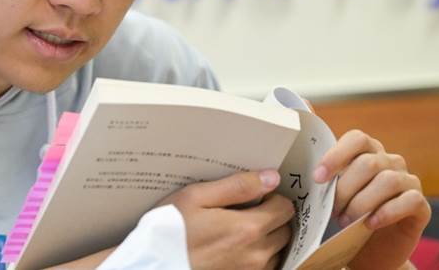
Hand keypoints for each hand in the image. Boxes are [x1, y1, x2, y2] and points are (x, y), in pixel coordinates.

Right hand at [159, 170, 293, 269]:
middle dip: (272, 216)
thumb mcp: (196, 196)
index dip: (271, 196)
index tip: (254, 194)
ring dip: (266, 237)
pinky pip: (264, 267)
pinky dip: (257, 255)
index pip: (285, 208)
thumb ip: (237, 186)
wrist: (153, 263)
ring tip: (238, 229)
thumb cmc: (170, 230)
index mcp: (248, 228)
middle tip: (246, 209)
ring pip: (276, 250)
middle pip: (285, 229)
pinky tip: (234, 247)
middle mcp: (256, 254)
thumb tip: (271, 177)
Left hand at [314, 130, 430, 269]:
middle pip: (368, 163)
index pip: (357, 139)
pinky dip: (387, 212)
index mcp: (368, 152)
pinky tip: (370, 224)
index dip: (336, 155)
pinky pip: (409, 200)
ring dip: (362, 202)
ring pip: (388, 181)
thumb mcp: (331, 193)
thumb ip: (325, 172)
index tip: (318, 178)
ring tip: (346, 220)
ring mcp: (408, 182)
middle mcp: (391, 162)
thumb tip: (307, 139)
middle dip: (345, 188)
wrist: (369, 252)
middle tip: (333, 209)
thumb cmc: (347, 216)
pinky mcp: (421, 206)